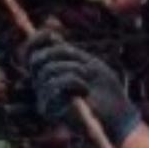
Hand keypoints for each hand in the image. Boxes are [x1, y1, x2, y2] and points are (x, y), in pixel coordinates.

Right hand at [26, 40, 141, 145]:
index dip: (36, 40)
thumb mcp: (87, 63)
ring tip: (88, 80)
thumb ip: (68, 51)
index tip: (52, 32)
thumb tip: (50, 31)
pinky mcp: (49, 110)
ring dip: (73, 69)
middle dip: (60, 54)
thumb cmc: (106, 90)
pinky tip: (85, 91)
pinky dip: (73, 82)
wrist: (117, 116)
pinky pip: (53, 84)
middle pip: (36, 59)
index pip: (30, 54)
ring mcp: (44, 99)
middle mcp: (42, 87)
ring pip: (47, 70)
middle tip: (83, 64)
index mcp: (51, 75)